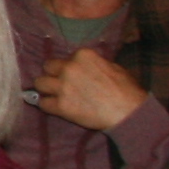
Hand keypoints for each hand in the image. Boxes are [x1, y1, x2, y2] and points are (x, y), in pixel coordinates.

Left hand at [32, 48, 150, 134]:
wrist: (128, 112)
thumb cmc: (126, 89)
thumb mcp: (112, 67)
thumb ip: (93, 64)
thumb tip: (84, 67)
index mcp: (82, 55)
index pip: (64, 59)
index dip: (67, 68)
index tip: (73, 77)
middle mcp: (69, 68)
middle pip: (47, 67)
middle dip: (53, 75)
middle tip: (61, 85)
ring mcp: (63, 86)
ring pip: (39, 84)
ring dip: (46, 89)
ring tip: (55, 96)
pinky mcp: (61, 106)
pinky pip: (42, 103)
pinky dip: (47, 106)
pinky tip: (56, 108)